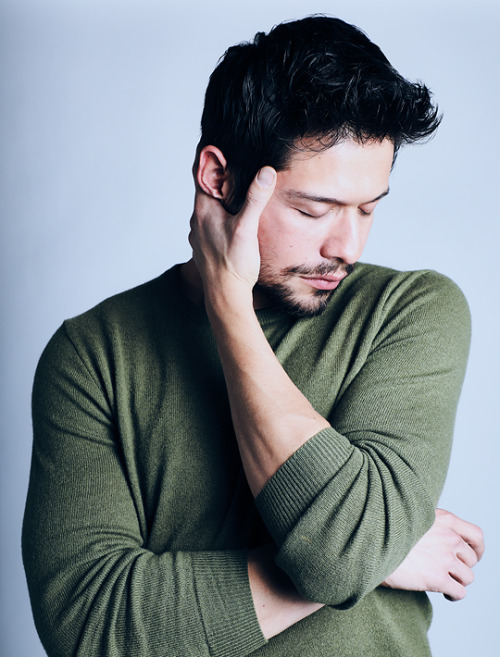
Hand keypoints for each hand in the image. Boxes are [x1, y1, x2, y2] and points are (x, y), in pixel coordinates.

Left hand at [189, 166, 275, 304]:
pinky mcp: (206, 245)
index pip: (200, 172)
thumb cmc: (233, 264)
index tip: (215, 140)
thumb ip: (255, 199)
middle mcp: (197, 219)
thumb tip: (265, 171)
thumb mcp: (247, 228)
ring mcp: (200, 234)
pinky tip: (234, 217)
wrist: (225, 296)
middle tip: (232, 160)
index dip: (208, 155)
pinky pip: (212, 221)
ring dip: (220, 195)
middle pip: (206, 188)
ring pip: (209, 206)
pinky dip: (222, 212)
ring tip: (236, 186)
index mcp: (203, 209)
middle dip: (218, 174)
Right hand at [382, 509, 483, 599]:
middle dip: (462, 566)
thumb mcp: (411, 515)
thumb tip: (438, 535)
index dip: (477, 549)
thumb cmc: (385, 530)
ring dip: (458, 581)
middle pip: (472, 559)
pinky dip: (454, 595)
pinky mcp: (438, 578)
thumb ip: (431, 523)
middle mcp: (448, 537)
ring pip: (468, 577)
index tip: (471, 556)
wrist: (370, 544)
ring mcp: (444, 558)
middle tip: (449, 570)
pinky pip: (460, 592)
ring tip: (446, 583)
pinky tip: (444, 594)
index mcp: (444, 519)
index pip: (476, 535)